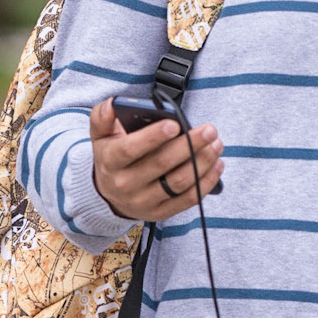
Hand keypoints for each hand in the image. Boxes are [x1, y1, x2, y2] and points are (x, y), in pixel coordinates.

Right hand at [89, 97, 223, 222]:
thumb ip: (103, 117)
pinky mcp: (161, 213)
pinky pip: (188, 199)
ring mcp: (144, 201)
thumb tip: (113, 103)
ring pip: (178, 182)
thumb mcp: (101, 135)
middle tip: (209, 130)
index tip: (174, 124)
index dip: (152, 137)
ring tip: (216, 143)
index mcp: (110, 161)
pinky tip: (217, 164)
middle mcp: (125, 184)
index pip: (130, 148)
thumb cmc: (112, 155)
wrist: (109, 194)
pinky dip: (206, 182)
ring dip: (202, 162)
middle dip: (188, 145)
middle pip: (161, 164)